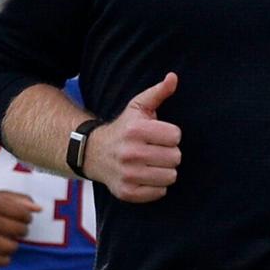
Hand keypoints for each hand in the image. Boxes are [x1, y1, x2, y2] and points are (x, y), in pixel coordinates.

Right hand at [0, 190, 41, 266]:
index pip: (21, 213)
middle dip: (23, 230)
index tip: (25, 217)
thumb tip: (39, 209)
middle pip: (17, 230)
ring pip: (9, 247)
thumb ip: (20, 199)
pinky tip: (5, 254)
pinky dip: (4, 260)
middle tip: (19, 229)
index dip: (28, 217)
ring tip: (12, 240)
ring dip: (15, 245)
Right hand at [89, 73, 181, 202]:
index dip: (170, 135)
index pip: (176, 136)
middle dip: (169, 153)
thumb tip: (173, 77)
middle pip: (175, 157)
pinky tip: (146, 175)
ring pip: (170, 176)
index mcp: (136, 130)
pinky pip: (159, 192)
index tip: (160, 135)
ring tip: (152, 163)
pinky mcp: (127, 192)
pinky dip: (156, 186)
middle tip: (156, 150)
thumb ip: (158, 92)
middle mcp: (130, 153)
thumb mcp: (137, 107)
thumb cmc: (123, 128)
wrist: (93, 153)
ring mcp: (127, 174)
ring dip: (165, 170)